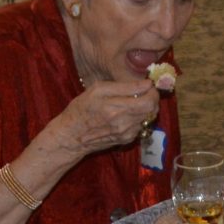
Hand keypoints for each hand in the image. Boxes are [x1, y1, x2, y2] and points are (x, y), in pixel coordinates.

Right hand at [47, 77, 164, 158]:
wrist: (71, 136)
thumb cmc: (81, 109)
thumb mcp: (97, 90)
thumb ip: (124, 87)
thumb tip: (146, 84)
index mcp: (116, 108)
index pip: (149, 100)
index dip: (152, 90)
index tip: (147, 84)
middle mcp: (124, 123)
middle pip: (152, 109)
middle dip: (152, 98)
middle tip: (143, 92)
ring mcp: (127, 134)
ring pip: (149, 117)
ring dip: (146, 108)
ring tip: (133, 102)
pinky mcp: (127, 140)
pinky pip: (141, 125)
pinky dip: (139, 117)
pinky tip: (126, 113)